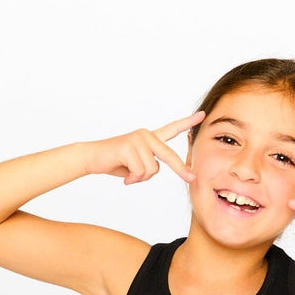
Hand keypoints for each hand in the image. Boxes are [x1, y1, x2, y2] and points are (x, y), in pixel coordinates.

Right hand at [82, 112, 204, 184]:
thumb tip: (157, 168)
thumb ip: (150, 164)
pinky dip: (132, 178)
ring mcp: (138, 139)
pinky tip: (124, 174)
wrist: (92, 158)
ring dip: (140, 177)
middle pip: (169, 156)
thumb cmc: (116, 163)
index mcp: (150, 138)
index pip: (172, 129)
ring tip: (128, 173)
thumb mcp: (138, 166)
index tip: (202, 115)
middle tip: (192, 178)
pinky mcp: (128, 146)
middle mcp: (146, 135)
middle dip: (181, 170)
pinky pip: (140, 171)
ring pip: (152, 170)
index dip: (187, 123)